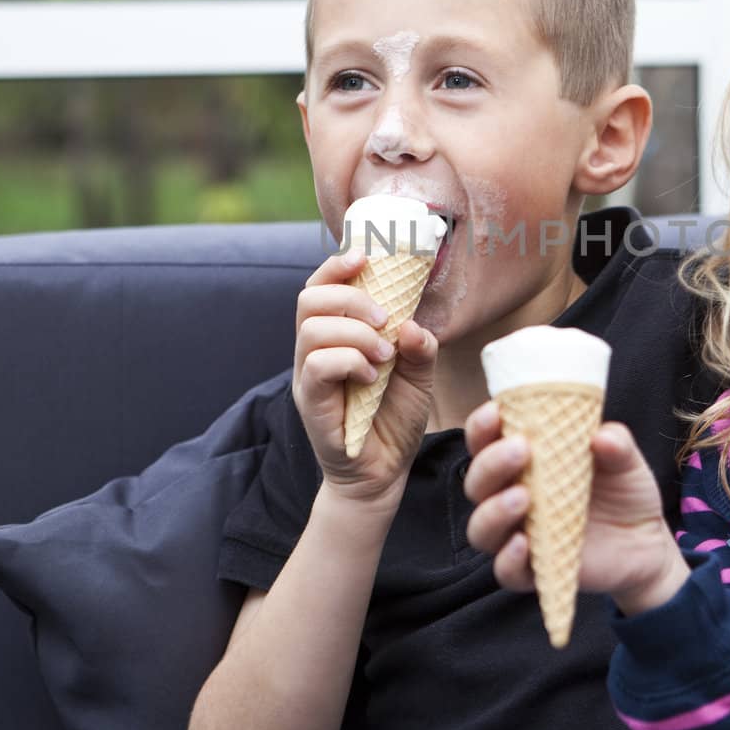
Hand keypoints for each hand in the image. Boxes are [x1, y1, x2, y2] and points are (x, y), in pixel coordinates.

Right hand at [291, 249, 437, 510]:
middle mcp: (315, 351)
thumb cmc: (394, 419)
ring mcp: (308, 376)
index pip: (322, 287)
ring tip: (385, 354)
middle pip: (308, 298)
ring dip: (354, 332)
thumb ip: (421, 348)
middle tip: (385, 318)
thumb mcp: (420, 377)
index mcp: (337, 336)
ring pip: (311, 329)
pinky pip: (315, 365)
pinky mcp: (310, 402)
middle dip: (349, 296)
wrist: (383, 473)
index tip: (363, 256)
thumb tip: (412, 323)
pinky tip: (372, 376)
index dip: (336, 265)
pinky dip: (348, 361)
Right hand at [463, 401, 688, 614]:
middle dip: (491, 464)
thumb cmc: (624, 491)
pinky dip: (508, 559)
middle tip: (521, 450)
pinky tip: (524, 544)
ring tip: (524, 497)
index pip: (485, 441)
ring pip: (480, 528)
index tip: (495, 412)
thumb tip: (602, 437)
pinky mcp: (532, 571)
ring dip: (494, 511)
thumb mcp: (627, 461)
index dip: (481, 427)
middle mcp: (510, 496)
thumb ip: (616, 444)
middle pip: (477, 482)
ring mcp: (518, 534)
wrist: (648, 541)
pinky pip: (504, 571)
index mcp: (523, 461)